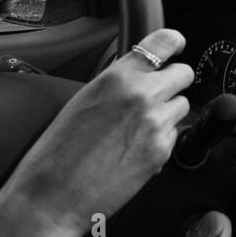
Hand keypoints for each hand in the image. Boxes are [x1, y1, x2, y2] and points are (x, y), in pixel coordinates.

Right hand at [0, 28, 193, 236]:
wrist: (52, 195)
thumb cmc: (57, 151)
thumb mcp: (84, 99)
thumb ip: (117, 83)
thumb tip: (140, 75)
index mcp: (117, 76)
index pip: (165, 41)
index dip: (174, 43)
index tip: (176, 48)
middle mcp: (141, 95)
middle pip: (183, 74)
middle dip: (173, 83)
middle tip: (157, 95)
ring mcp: (155, 123)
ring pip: (182, 106)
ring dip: (167, 113)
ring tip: (138, 129)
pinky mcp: (162, 151)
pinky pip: (174, 135)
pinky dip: (161, 139)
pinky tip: (134, 149)